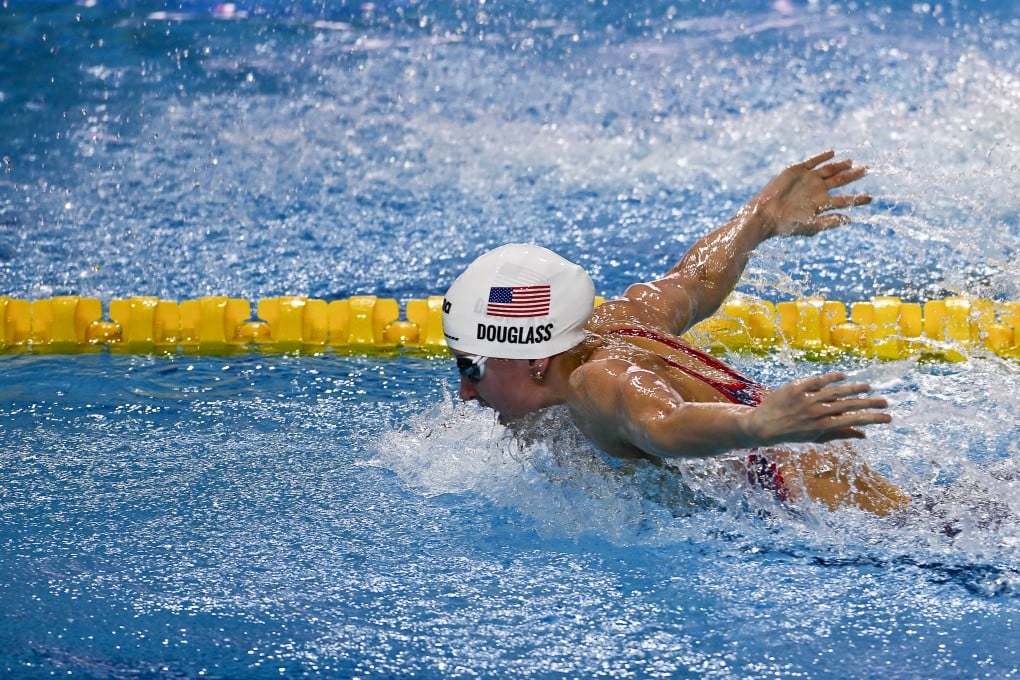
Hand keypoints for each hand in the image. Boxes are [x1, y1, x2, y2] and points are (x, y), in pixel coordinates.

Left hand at [745, 372, 891, 445]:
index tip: (888, 417)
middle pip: (848, 405)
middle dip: (869, 404)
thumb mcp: (815, 438)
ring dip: (854, 388)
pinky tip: (844, 375)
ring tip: (869, 388)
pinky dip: (831, 377)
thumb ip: (840, 435)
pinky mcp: (796, 388)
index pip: (852, 420)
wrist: (762, 425)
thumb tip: (864, 434)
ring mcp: (806, 399)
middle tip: (886, 402)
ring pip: (835, 391)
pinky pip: (816, 381)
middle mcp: (816, 412)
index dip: (871, 419)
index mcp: (822, 426)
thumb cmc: (792, 433)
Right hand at [752, 150, 871, 238]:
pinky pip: (813, 161)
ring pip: (829, 170)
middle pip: (840, 181)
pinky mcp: (797, 171)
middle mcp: (816, 191)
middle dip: (853, 176)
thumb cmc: (787, 224)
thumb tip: (851, 219)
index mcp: (821, 204)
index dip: (857, 199)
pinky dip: (823, 157)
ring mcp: (807, 180)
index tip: (871, 198)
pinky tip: (833, 153)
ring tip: (852, 162)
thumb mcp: (811, 226)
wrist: (765, 214)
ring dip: (841, 165)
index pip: (844, 200)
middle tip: (867, 170)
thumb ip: (830, 222)